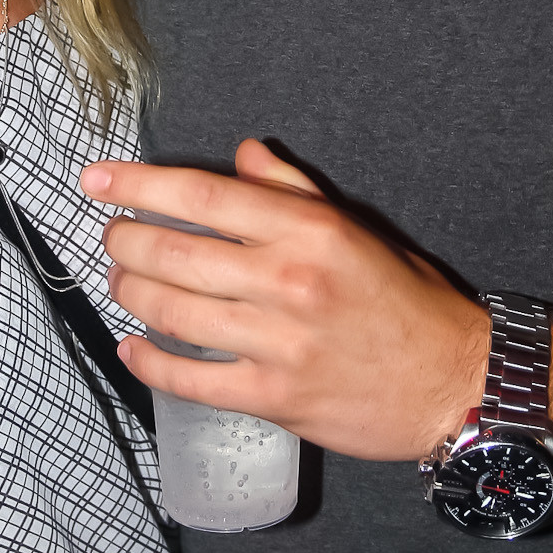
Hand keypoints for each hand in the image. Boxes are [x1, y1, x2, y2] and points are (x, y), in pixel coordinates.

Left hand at [81, 139, 489, 460]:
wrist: (454, 381)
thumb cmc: (408, 301)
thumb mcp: (358, 228)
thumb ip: (294, 190)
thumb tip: (244, 154)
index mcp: (308, 230)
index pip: (203, 195)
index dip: (139, 184)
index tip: (97, 179)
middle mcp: (289, 281)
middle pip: (176, 253)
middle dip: (124, 241)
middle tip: (109, 236)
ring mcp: (280, 343)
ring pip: (175, 314)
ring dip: (132, 294)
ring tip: (122, 281)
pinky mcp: (276, 398)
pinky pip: (193, 380)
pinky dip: (151, 362)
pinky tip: (133, 346)